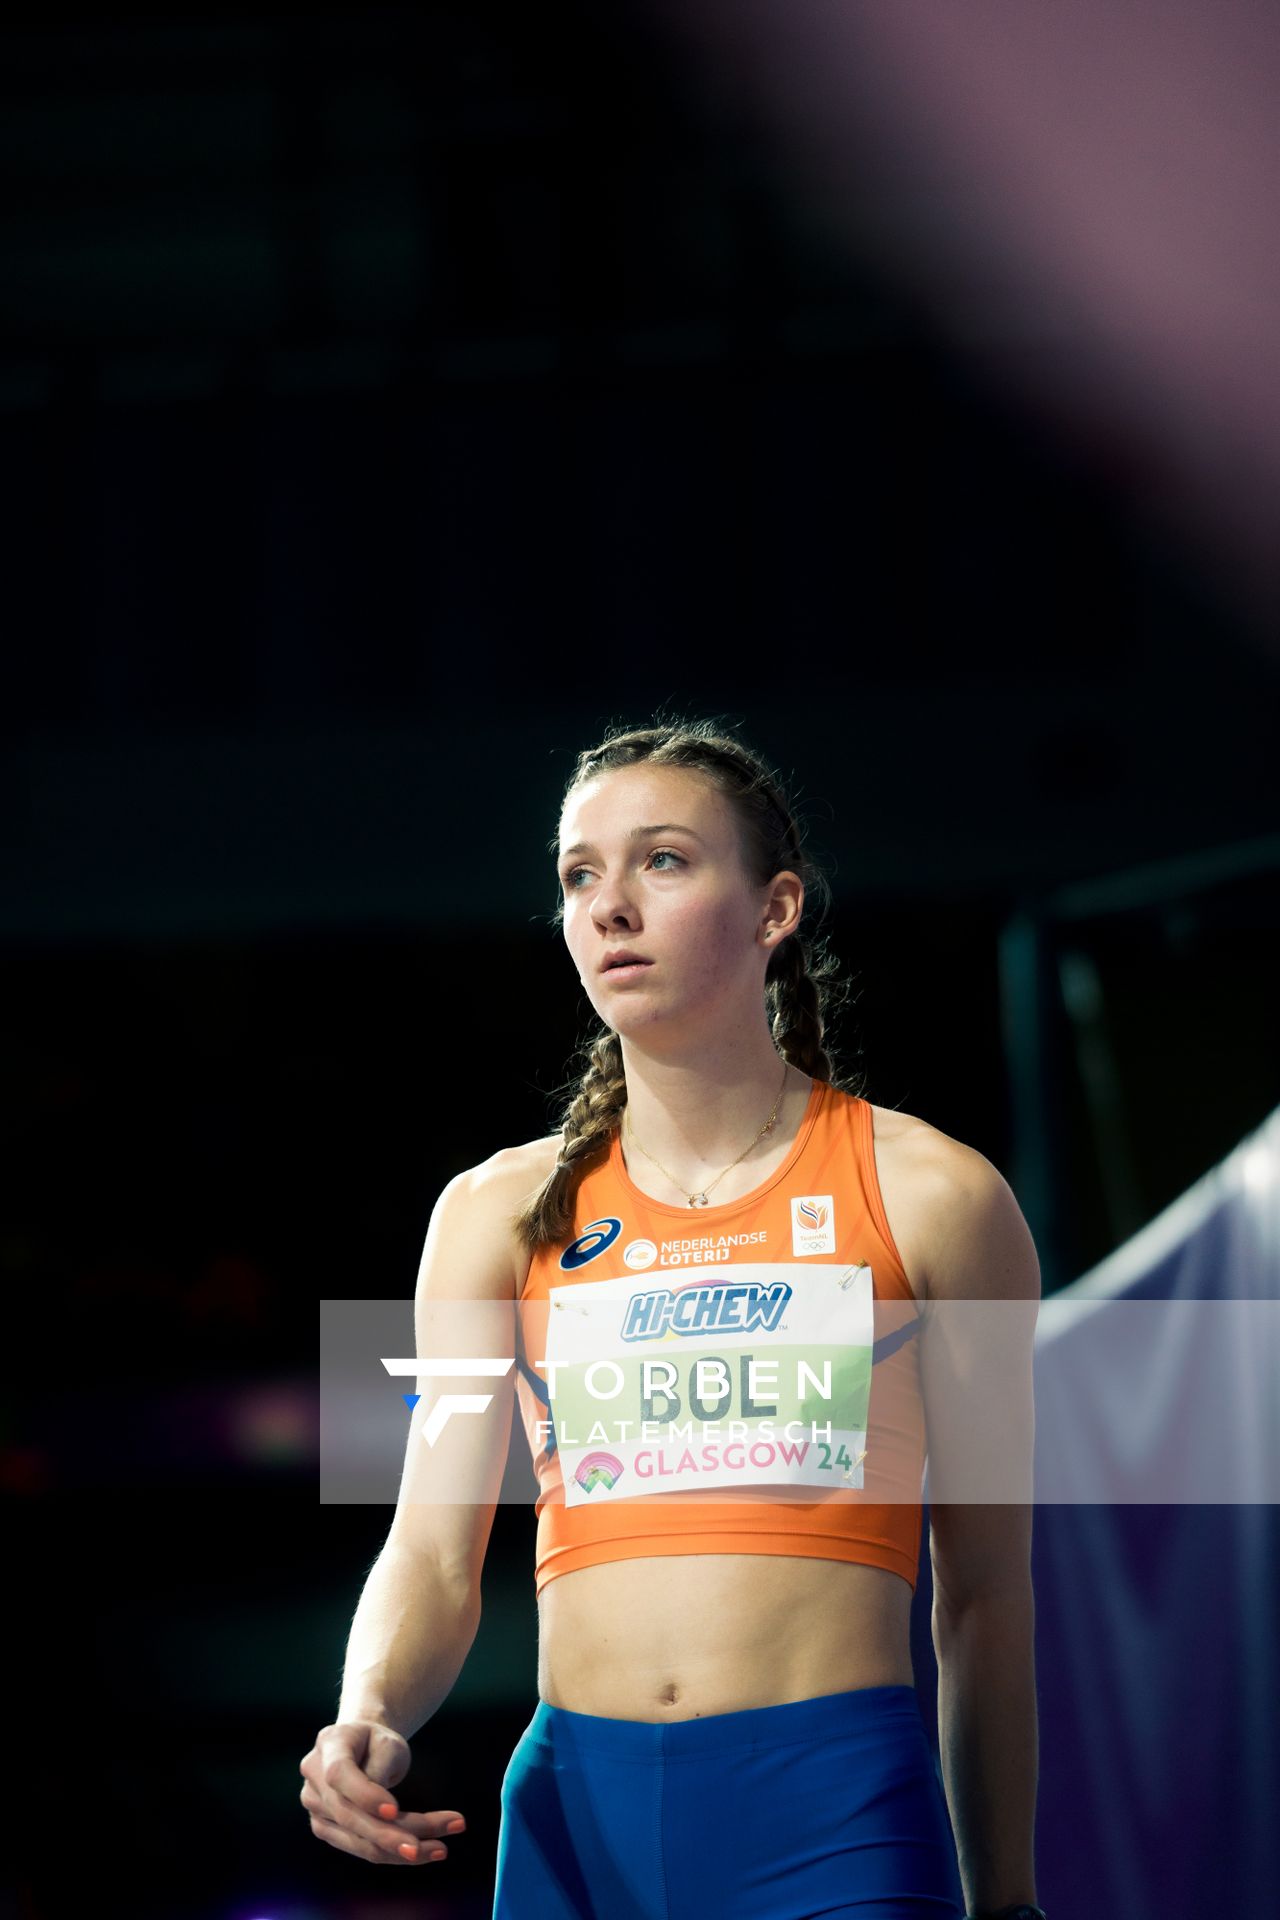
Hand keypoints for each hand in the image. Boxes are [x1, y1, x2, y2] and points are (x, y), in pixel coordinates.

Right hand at [299, 1718, 465, 1865]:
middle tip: (436, 1846)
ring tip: (441, 1849)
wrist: (360, 1747)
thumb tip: (385, 1813)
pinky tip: (426, 1851)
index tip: (395, 1811)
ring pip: (359, 1840)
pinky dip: (393, 1853)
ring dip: (400, 1850)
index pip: (340, 1774)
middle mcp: (314, 1781)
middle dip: (392, 1835)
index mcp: (329, 1744)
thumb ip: (382, 1767)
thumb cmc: (378, 1741)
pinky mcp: (326, 1831)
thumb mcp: (388, 1741)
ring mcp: (316, 1810)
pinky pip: (362, 1848)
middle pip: (350, 1815)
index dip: (365, 1795)